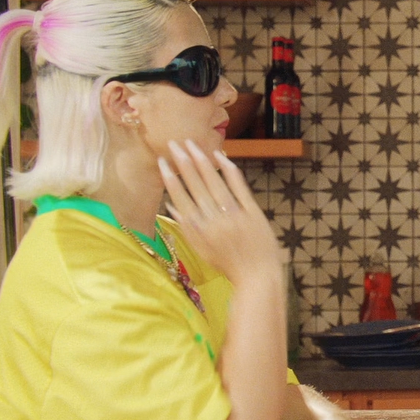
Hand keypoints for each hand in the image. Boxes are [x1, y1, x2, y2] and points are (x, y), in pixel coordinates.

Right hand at [157, 140, 284, 288]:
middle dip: (183, 162)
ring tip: (191, 144)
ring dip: (202, 161)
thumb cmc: (226, 263)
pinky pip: (239, 186)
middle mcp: (214, 220)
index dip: (170, 178)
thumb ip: (185, 227)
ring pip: (214, 182)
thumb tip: (169, 205)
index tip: (163, 161)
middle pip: (195, 186)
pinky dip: (229, 170)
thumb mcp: (200, 250)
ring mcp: (234, 214)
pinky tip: (220, 155)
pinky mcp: (252, 211)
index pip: (180, 198)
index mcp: (198, 230)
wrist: (257, 276)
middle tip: (174, 143)